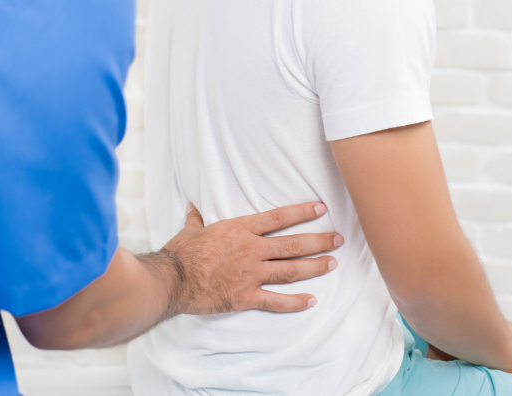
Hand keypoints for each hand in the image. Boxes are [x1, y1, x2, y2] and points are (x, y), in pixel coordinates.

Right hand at [159, 202, 341, 314]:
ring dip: (314, 267)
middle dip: (318, 241)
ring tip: (332, 263)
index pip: (278, 218)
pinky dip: (294, 302)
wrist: (173, 280)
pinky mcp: (246, 296)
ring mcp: (251, 274)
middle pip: (293, 244)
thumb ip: (197, 219)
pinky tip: (311, 301)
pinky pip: (276, 301)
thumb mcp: (190, 230)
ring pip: (290, 270)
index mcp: (240, 230)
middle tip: (338, 239)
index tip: (320, 209)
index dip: (302, 212)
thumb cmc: (181, 253)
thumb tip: (192, 208)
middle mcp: (251, 250)